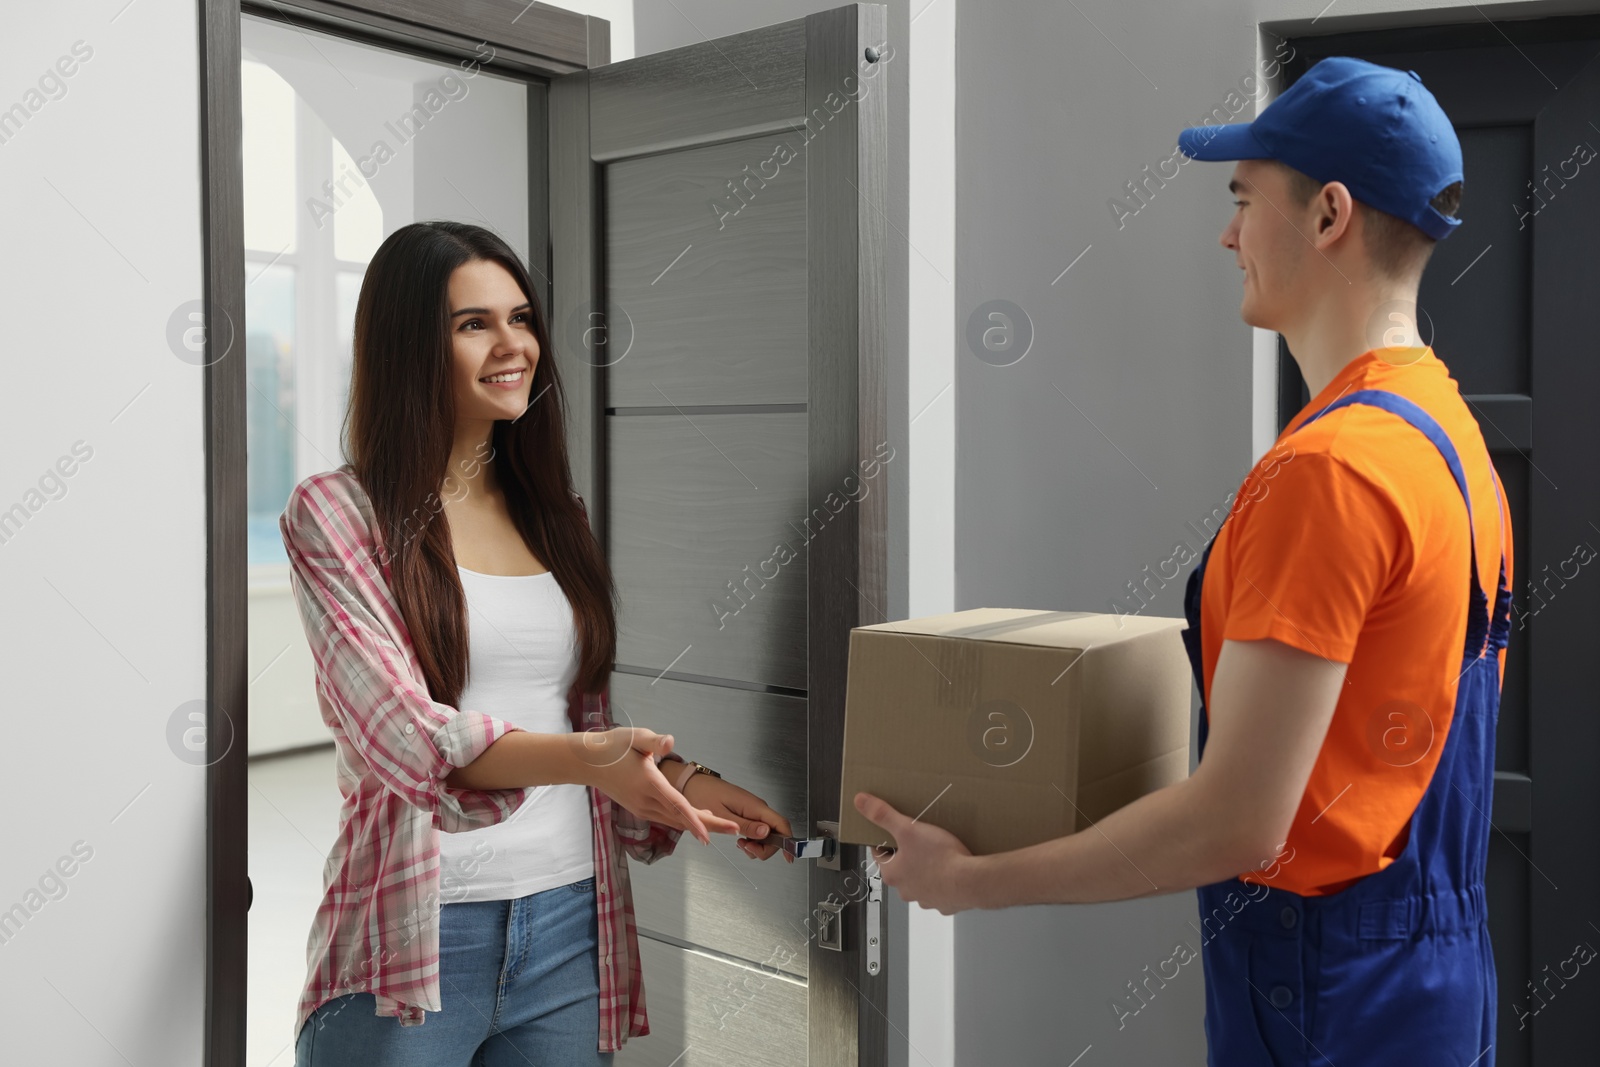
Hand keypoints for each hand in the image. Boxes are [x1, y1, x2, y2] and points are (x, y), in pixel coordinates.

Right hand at [579, 728, 737, 843]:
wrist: (588, 763)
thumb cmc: (612, 747)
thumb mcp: (634, 737)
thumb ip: (654, 741)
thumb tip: (671, 741)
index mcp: (648, 783)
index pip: (676, 805)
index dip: (695, 820)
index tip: (710, 834)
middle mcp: (646, 801)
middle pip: (682, 818)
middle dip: (710, 825)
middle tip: (736, 829)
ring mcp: (643, 808)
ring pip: (676, 821)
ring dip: (700, 824)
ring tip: (726, 826)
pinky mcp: (641, 809)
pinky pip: (667, 818)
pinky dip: (685, 820)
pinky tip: (699, 818)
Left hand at [681, 773, 795, 862]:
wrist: (695, 784)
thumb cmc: (705, 795)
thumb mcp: (724, 815)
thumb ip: (746, 826)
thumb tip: (766, 833)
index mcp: (755, 806)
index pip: (781, 824)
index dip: (788, 842)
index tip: (788, 857)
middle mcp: (758, 807)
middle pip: (777, 833)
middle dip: (766, 848)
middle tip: (747, 849)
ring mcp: (754, 810)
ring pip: (768, 833)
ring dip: (758, 845)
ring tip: (740, 844)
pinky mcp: (749, 812)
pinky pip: (759, 829)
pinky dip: (753, 839)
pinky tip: (741, 839)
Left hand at [852, 791, 980, 913]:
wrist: (971, 881)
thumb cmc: (940, 859)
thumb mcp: (908, 829)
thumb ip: (884, 815)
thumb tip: (861, 802)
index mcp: (892, 874)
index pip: (880, 854)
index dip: (886, 840)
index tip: (895, 831)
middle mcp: (905, 890)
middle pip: (901, 867)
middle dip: (908, 854)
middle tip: (920, 839)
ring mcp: (926, 899)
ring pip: (920, 880)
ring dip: (925, 869)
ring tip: (938, 852)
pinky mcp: (945, 903)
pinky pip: (941, 890)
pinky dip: (944, 880)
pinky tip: (952, 868)